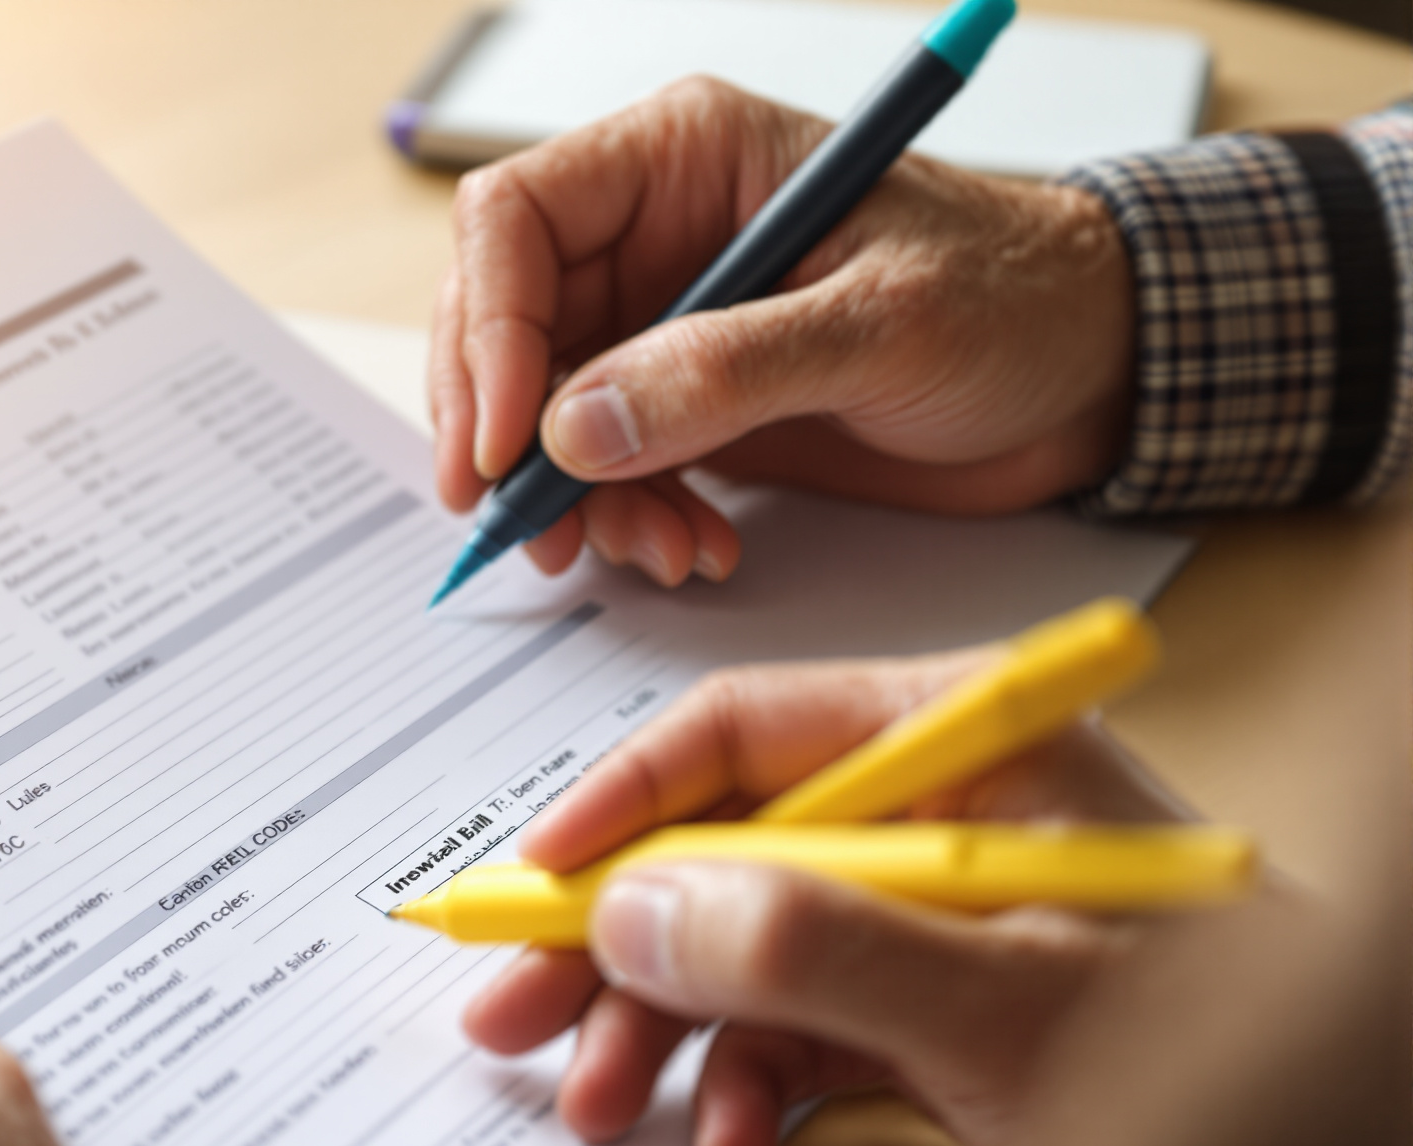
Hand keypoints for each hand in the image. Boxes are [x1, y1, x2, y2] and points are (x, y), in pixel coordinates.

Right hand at [428, 77, 1134, 586]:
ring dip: (575, 497)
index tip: (511, 440)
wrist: (1094, 373)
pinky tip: (693, 546)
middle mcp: (655, 232)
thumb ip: (727, 371)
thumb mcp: (881, 326)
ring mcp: (661, 321)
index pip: (515, 219)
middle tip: (532, 525)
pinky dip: (626, 520)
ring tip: (657, 548)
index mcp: (686, 157)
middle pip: (501, 321)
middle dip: (507, 434)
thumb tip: (579, 427)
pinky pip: (602, 466)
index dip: (491, 328)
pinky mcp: (684, 404)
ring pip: (541, 410)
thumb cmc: (1016, 299)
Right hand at [464, 651, 1196, 1145]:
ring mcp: (924, 909)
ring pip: (735, 942)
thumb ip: (815, 946)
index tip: (532, 882)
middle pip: (718, 844)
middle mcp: (932, 809)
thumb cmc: (1215, 1066)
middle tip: (515, 1016)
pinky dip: (741, 1078)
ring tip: (603, 1104)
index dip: (620, 806)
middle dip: (613, 943)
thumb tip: (640, 913)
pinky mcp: (925, 999)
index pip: (746, 732)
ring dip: (658, 1029)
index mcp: (966, 743)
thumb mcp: (999, 1002)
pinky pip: (788, 1019)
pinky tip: (726, 1135)